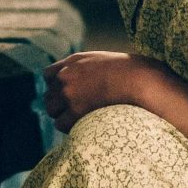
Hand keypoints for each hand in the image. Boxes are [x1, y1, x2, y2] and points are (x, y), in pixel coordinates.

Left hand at [43, 49, 187, 135]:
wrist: (139, 80)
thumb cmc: (128, 72)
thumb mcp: (102, 60)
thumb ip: (85, 67)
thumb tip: (82, 81)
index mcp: (72, 62)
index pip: (48, 75)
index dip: (56, 86)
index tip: (66, 94)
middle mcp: (66, 76)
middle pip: (48, 95)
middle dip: (58, 104)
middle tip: (75, 111)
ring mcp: (69, 93)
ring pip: (52, 111)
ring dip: (63, 116)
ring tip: (80, 120)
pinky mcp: (75, 110)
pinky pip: (61, 124)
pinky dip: (69, 127)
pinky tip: (83, 125)